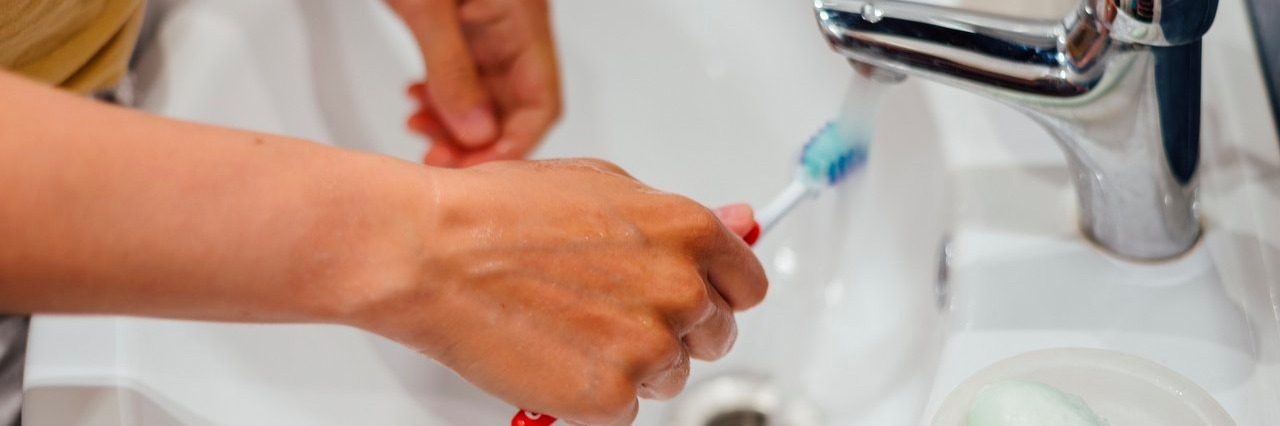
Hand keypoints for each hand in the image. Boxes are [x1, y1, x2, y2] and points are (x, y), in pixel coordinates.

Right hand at [346, 159, 766, 424]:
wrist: (432, 254)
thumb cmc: (499, 213)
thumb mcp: (602, 186)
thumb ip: (675, 216)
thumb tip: (740, 220)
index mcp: (687, 231)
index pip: (747, 284)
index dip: (716, 291)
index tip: (695, 297)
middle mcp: (680, 289)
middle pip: (714, 335)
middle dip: (673, 328)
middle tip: (611, 311)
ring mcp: (649, 348)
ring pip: (670, 375)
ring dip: (632, 362)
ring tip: (571, 325)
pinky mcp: (611, 398)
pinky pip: (626, 409)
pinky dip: (594, 393)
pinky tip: (556, 354)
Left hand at [388, 0, 560, 167]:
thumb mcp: (426, 6)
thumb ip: (452, 67)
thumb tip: (476, 132)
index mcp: (524, 19)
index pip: (541, 102)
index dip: (513, 145)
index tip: (475, 170)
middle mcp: (514, 28)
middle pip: (514, 107)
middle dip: (476, 142)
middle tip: (438, 159)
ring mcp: (490, 29)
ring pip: (487, 98)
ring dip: (454, 125)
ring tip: (418, 129)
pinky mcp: (464, 28)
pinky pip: (465, 79)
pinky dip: (442, 100)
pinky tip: (418, 103)